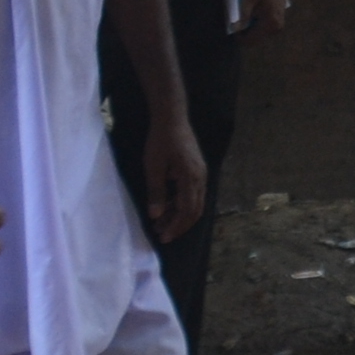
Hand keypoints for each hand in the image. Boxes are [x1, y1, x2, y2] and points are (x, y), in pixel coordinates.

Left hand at [144, 115, 208, 243]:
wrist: (172, 118)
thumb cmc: (161, 141)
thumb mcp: (153, 166)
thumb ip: (156, 192)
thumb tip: (156, 215)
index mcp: (191, 178)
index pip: (187, 210)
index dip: (175, 226)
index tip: (162, 237)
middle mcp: (201, 179)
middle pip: (195, 210)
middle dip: (179, 225)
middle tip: (162, 235)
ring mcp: (200, 174)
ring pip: (194, 203)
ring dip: (178, 215)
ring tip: (160, 223)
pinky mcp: (196, 171)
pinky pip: (192, 194)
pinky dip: (180, 204)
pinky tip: (167, 207)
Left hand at [236, 0, 294, 36]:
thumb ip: (243, 16)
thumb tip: (236, 30)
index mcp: (271, 23)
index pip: (250, 40)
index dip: (238, 35)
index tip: (232, 24)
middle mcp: (276, 28)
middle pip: (254, 38)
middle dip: (244, 30)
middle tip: (238, 16)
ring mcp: (278, 24)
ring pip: (258, 33)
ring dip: (249, 26)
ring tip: (245, 12)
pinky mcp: (277, 20)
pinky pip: (262, 27)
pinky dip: (254, 22)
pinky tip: (252, 11)